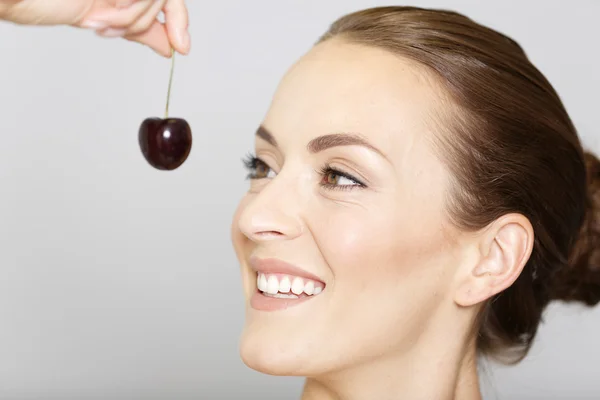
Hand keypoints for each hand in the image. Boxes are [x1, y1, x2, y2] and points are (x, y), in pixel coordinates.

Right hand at [0, 0, 189, 56]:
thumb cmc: (53, 1)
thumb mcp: (109, 19)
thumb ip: (141, 28)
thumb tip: (169, 46)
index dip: (180, 22)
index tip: (181, 48)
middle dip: (143, 23)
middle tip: (114, 30)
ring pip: (153, 1)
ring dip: (125, 20)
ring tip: (97, 20)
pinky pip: (141, 0)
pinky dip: (122, 15)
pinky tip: (97, 14)